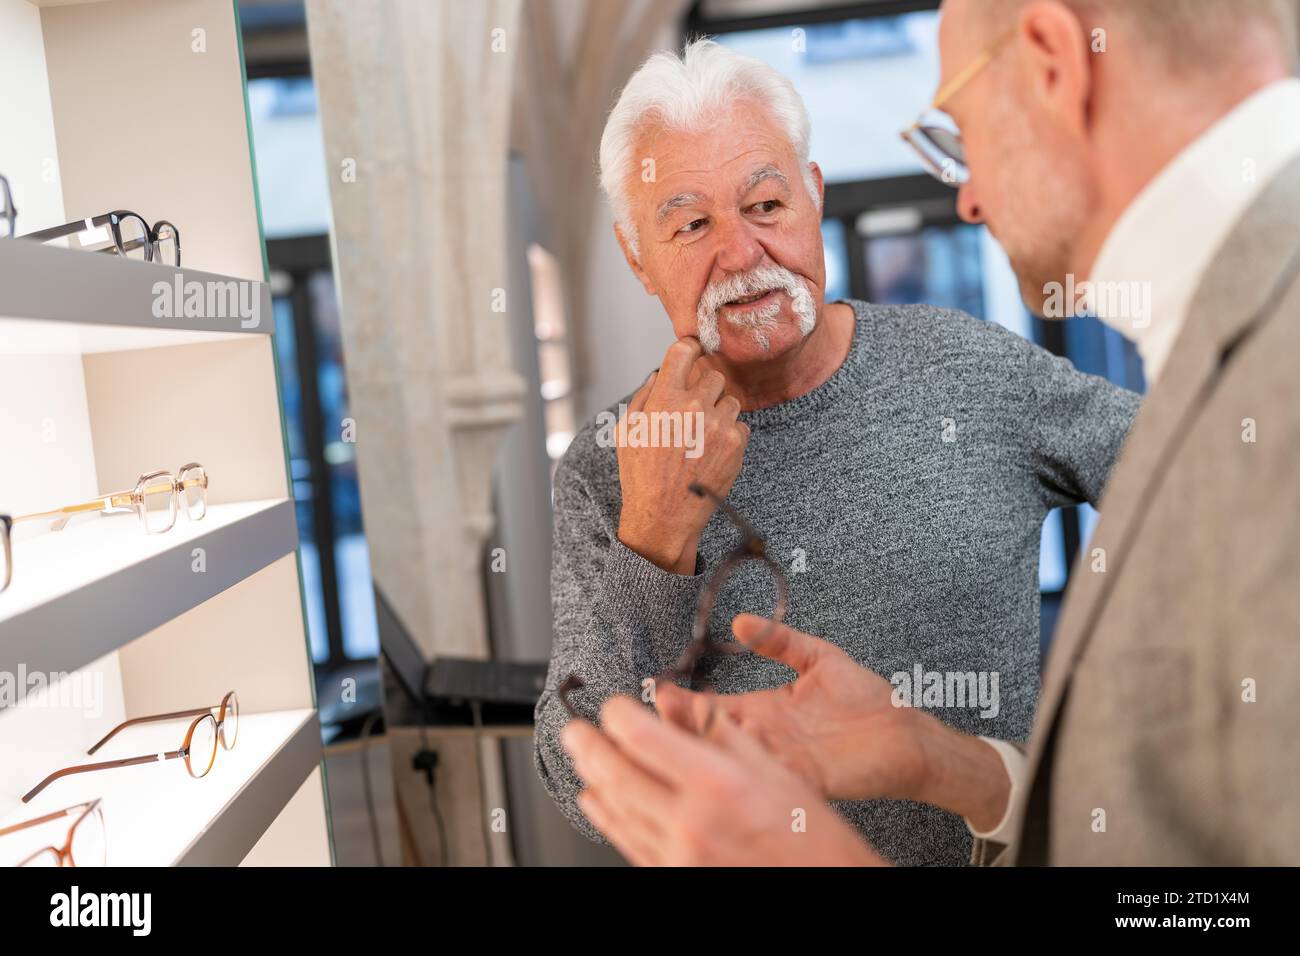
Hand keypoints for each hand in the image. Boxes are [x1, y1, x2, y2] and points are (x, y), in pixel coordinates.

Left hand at [562, 695, 882, 865]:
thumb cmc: (808, 832)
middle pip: (616, 774)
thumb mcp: (771, 766)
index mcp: (717, 784)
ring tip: (580, 758)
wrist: (821, 885)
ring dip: (592, 779)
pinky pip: (628, 843)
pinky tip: (598, 802)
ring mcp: (680, 856)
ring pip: (616, 811)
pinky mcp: (675, 876)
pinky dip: (607, 819)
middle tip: (573, 728)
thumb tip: (671, 699)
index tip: (613, 705)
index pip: (642, 738)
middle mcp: (692, 822)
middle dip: (587, 746)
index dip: (618, 714)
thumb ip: (715, 729)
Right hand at [616, 337, 748, 573]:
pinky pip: (740, 424)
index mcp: (663, 399)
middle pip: (713, 375)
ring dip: (719, 411)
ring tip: (702, 435)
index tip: (693, 352)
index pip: (684, 351)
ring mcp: (718, 425)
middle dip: (705, 388)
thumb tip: (660, 374)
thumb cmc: (640, 475)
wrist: (664, 516)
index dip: (689, 348)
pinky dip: (729, 433)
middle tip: (694, 409)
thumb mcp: (626, 432)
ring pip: (730, 399)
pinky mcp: (736, 444)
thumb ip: (644, 397)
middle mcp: (693, 407)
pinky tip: (711, 450)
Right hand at [656, 614, 932, 802]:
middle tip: (659, 711)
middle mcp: (768, 738)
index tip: (659, 691)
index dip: (685, 701)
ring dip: (712, 746)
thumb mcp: (818, 657)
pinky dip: (752, 768)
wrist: (905, 733)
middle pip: (715, 736)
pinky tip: (734, 753)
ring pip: (736, 758)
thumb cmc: (865, 699)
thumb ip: (780, 640)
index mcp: (764, 711)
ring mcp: (784, 760)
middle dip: (684, 725)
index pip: (713, 707)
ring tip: (687, 729)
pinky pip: (771, 777)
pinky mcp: (807, 779)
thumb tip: (741, 620)